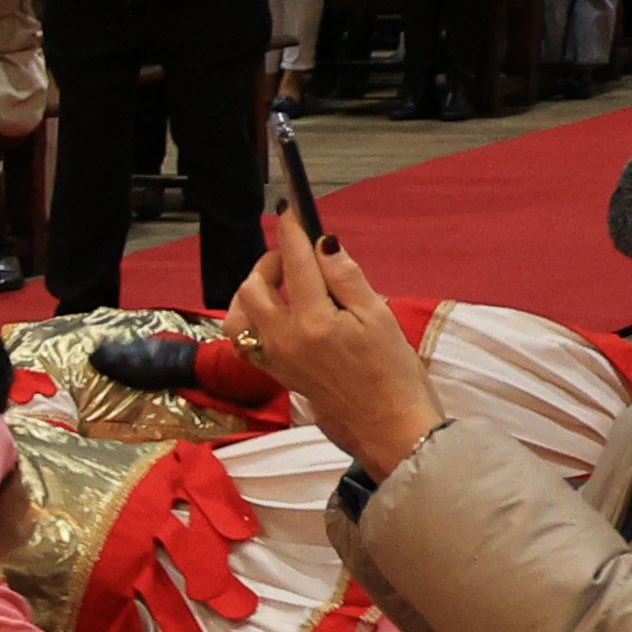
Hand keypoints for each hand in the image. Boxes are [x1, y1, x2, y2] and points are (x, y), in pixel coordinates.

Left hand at [226, 219, 439, 474]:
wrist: (385, 421)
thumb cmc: (392, 369)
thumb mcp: (379, 316)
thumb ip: (346, 277)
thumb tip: (324, 243)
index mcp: (314, 321)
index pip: (296, 263)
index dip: (293, 232)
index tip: (292, 210)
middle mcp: (284, 338)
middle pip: (255, 285)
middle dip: (271, 261)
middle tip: (298, 255)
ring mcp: (273, 357)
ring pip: (239, 312)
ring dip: (254, 288)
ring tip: (282, 282)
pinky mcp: (272, 370)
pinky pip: (242, 337)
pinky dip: (249, 316)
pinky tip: (273, 310)